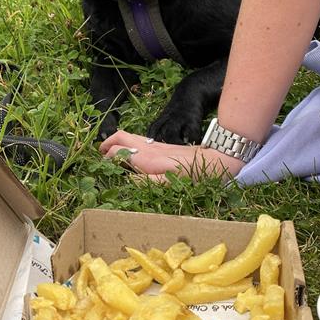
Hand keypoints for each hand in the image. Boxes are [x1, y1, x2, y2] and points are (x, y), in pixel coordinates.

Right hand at [98, 130, 244, 180]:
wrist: (220, 158)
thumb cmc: (199, 174)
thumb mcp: (174, 183)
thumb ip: (149, 181)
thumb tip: (128, 177)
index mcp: (149, 158)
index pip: (118, 150)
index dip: (106, 156)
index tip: (100, 165)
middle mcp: (150, 148)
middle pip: (121, 137)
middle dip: (107, 143)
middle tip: (99, 154)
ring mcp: (156, 145)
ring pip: (129, 136)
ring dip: (116, 142)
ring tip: (108, 153)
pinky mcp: (163, 146)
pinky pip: (139, 141)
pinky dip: (127, 144)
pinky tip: (129, 154)